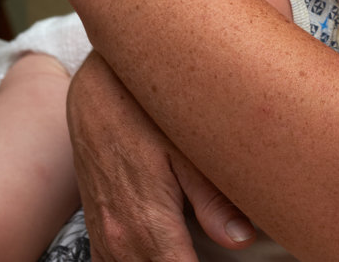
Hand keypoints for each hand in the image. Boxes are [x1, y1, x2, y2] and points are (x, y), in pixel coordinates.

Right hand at [67, 54, 255, 261]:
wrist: (96, 93)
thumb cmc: (145, 113)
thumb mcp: (185, 150)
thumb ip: (213, 199)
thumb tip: (243, 239)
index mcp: (147, 222)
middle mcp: (120, 236)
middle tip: (215, 257)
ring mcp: (104, 234)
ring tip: (187, 253)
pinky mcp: (96, 227)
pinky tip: (153, 257)